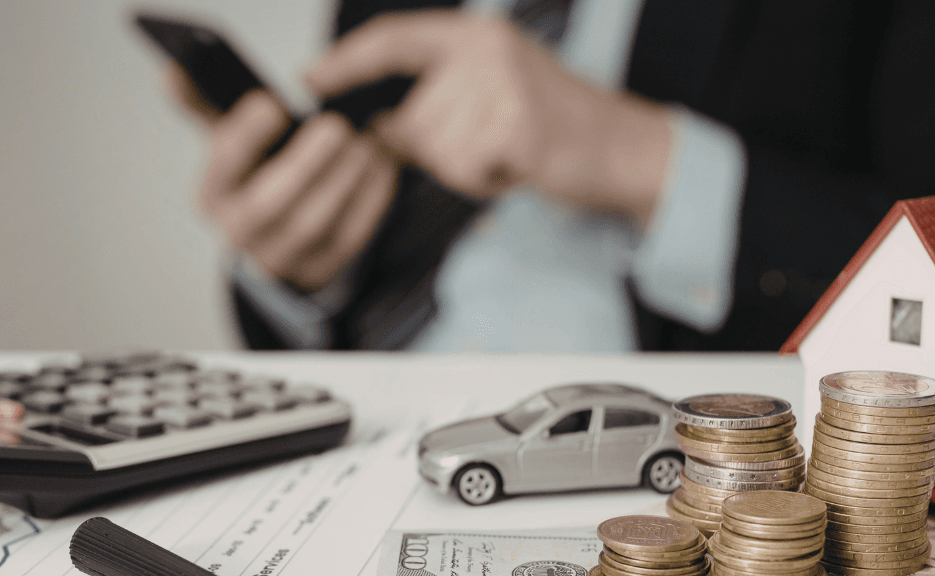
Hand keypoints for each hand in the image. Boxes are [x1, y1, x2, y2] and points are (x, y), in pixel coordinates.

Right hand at [167, 65, 397, 289]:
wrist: (281, 235)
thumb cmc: (258, 173)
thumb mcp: (232, 141)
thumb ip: (205, 104)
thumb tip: (171, 71)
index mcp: (213, 195)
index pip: (223, 165)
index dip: (247, 135)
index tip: (274, 104)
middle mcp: (240, 233)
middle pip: (270, 203)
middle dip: (304, 163)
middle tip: (336, 126)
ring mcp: (281, 257)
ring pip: (312, 224)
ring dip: (343, 180)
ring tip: (368, 142)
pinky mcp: (320, 269)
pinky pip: (348, 238)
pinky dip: (368, 201)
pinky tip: (382, 167)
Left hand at [306, 11, 671, 224]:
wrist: (622, 149)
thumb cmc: (555, 128)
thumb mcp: (490, 97)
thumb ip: (433, 101)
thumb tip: (375, 125)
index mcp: (476, 36)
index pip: (393, 38)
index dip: (347, 61)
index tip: (311, 80)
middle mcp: (486, 49)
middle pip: (410, 114)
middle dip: (435, 147)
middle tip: (485, 146)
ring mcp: (504, 84)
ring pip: (435, 147)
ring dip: (463, 167)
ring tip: (505, 153)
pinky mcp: (518, 124)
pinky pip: (463, 167)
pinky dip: (483, 180)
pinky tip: (514, 166)